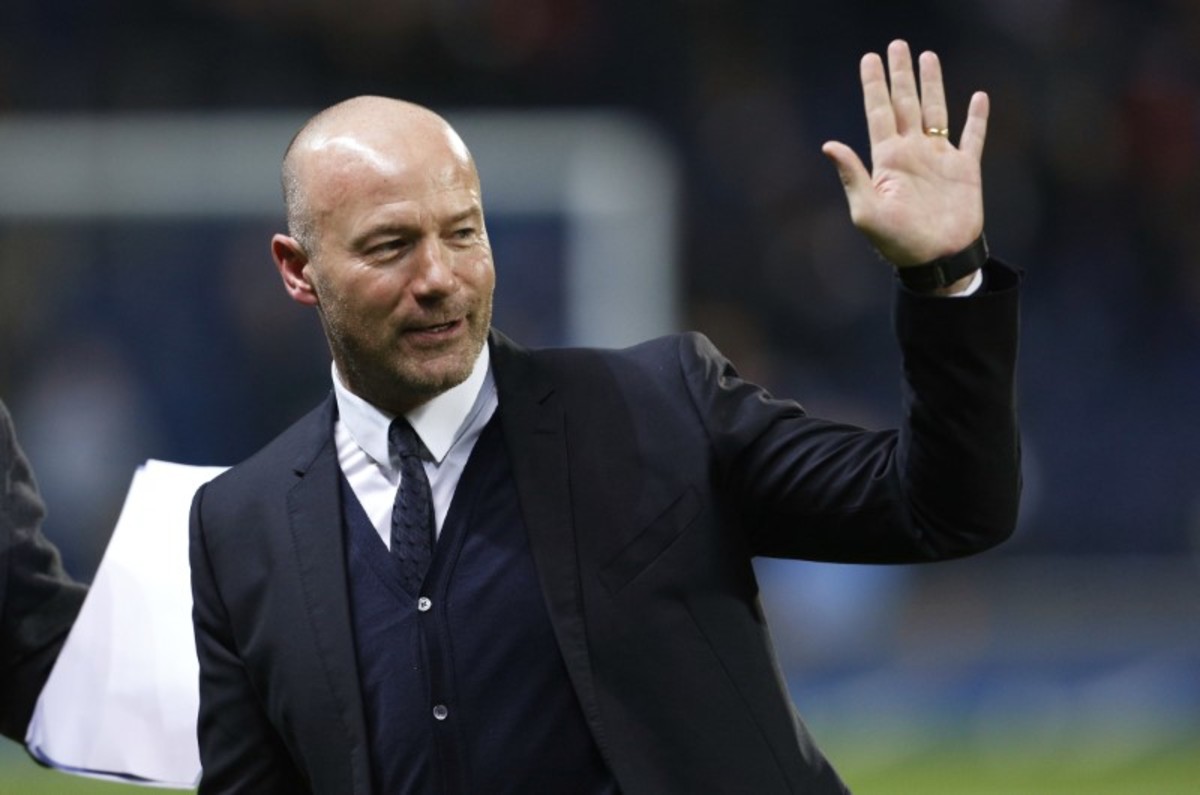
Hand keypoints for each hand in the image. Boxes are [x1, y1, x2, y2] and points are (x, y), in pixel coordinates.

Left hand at [822, 40, 987, 267]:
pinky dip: (977, 117)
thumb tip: (829, 144)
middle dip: (900, 75)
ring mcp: (939, 159)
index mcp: (887, 160)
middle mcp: (912, 153)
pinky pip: (972, 137)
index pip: (878, 112)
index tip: (869, 58)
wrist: (936, 260)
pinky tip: (977, 97)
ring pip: (936, 111)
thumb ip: (851, 176)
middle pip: (905, 103)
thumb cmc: (898, 242)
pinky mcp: (965, 170)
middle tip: (896, 45)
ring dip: (932, 85)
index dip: (873, 85)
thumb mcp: (867, 211)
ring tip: (927, 57)